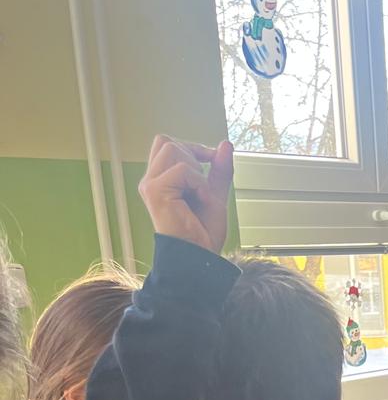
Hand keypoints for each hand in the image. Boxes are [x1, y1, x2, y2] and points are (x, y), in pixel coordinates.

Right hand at [138, 135, 233, 252]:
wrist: (200, 257)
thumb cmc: (204, 233)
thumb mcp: (215, 195)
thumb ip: (219, 170)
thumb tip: (226, 143)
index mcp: (160, 180)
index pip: (166, 144)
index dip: (191, 147)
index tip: (211, 161)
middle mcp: (151, 180)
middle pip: (166, 141)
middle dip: (192, 154)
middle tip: (203, 184)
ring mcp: (150, 185)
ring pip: (172, 149)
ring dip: (196, 170)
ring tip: (200, 194)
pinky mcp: (154, 191)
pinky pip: (182, 169)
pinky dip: (199, 183)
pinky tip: (201, 200)